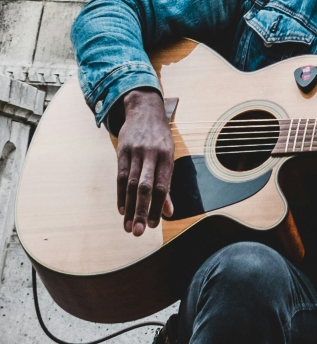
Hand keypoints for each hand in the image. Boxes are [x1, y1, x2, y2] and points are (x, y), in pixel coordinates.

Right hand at [115, 88, 174, 235]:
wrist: (144, 111)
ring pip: (130, 184)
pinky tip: (121, 209)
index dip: (156, 207)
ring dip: (129, 207)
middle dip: (141, 210)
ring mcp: (135, 153)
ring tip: (128, 226)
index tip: (153, 225)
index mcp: (166, 159)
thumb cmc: (161, 140)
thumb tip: (169, 213)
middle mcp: (151, 156)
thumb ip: (167, 186)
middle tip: (138, 231)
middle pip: (144, 187)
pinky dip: (120, 194)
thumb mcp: (169, 159)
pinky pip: (120, 176)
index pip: (161, 187)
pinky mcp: (121, 151)